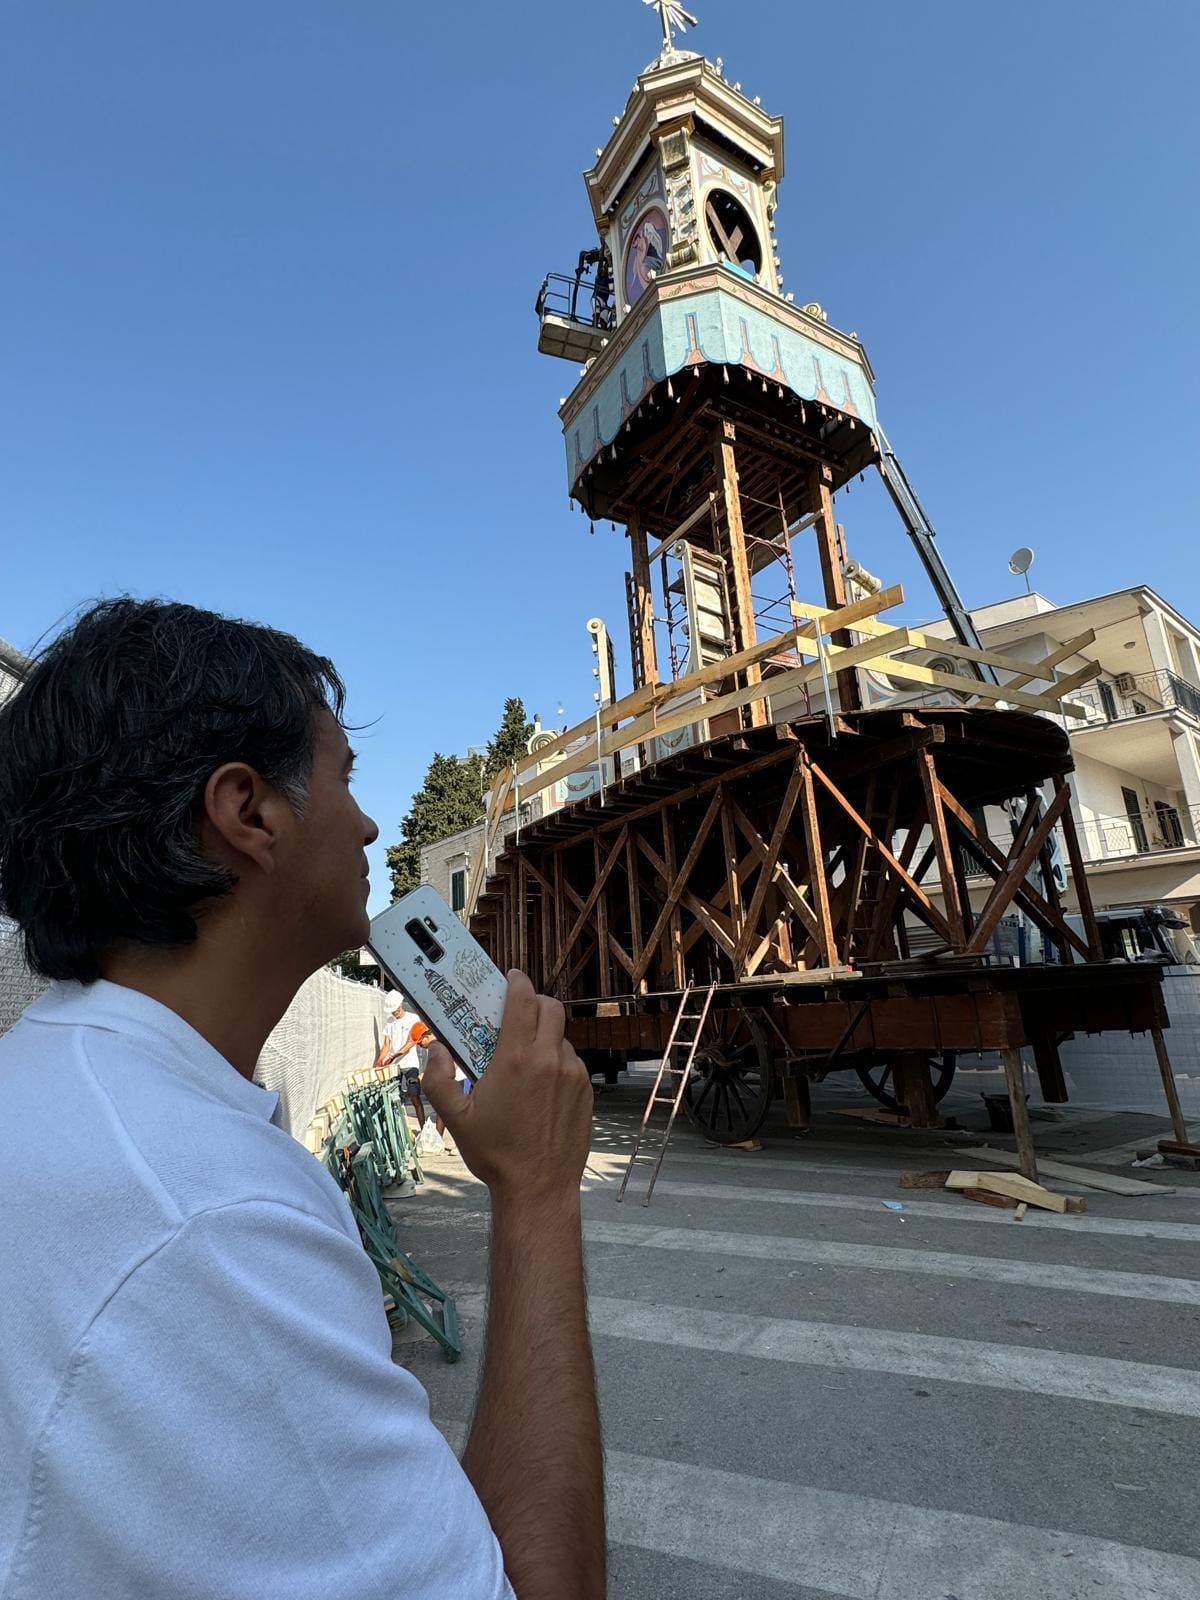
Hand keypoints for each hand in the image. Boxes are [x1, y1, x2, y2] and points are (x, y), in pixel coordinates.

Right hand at [422, 970, 591, 1205]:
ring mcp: (572, 1075)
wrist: (539, 1187)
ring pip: (561, 1037)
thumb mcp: (455, 1118)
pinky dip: (556, 1062)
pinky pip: (571, 1063)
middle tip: (517, 1012)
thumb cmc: (496, 1154)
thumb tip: (436, 1051)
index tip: (511, 977)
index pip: (523, 1000)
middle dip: (535, 1002)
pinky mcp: (585, 1091)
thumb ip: (438, 1080)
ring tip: (524, 1059)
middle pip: (551, 1008)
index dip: (517, 982)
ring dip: (545, 1036)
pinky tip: (540, 1086)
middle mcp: (549, 1060)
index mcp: (516, 1059)